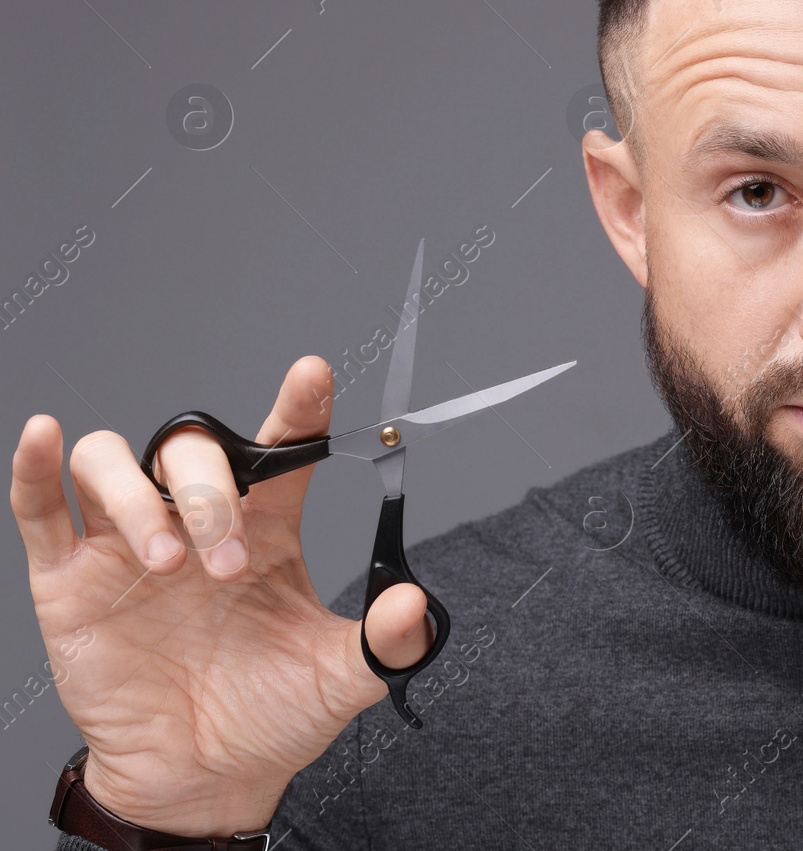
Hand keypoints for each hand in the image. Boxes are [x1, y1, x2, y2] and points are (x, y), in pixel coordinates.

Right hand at [10, 357, 431, 836]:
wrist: (203, 777)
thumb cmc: (270, 714)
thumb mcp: (339, 677)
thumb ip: (385, 642)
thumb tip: (415, 604)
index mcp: (265, 527)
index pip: (278, 446)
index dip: (295, 405)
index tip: (312, 375)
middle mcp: (195, 521)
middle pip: (192, 451)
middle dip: (212, 497)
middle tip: (225, 564)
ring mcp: (126, 545)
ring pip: (112, 461)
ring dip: (137, 498)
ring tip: (165, 562)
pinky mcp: (68, 581)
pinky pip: (42, 507)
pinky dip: (38, 467)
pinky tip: (45, 436)